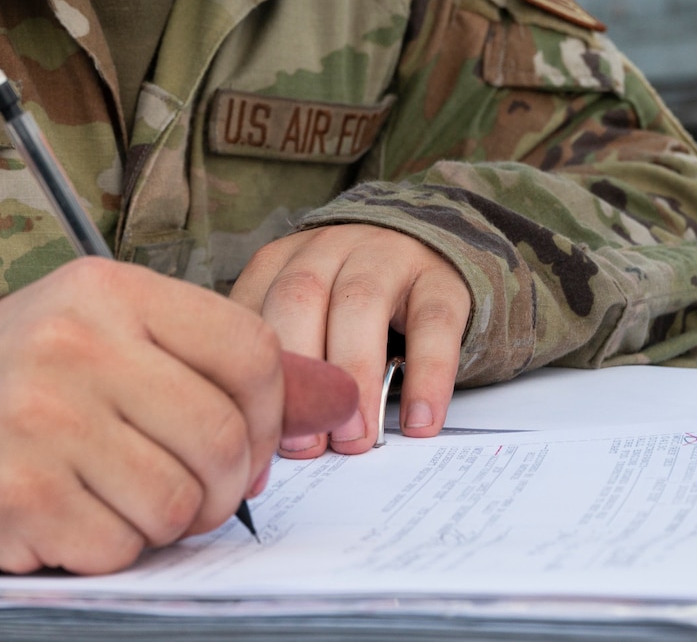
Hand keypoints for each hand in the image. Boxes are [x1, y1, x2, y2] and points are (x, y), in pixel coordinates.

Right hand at [0, 258, 282, 574]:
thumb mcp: (115, 338)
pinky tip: (70, 518)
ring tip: (120, 500)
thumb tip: (339, 398)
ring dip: (164, 523)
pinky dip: (108, 550)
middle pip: (223, 437)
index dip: (270, 415)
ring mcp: (42, 418)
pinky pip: (118, 548)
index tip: (245, 444)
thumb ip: (220, 364)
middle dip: (224, 487)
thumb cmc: (27, 382)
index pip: (250, 350)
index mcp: (109, 289)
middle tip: (191, 492)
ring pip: (177, 501)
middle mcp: (76, 342)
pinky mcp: (17, 495)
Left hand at [230, 225, 470, 458]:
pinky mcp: (442, 279)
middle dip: (302, 373)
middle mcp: (329, 249)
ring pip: (362, 305)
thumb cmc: (349, 306)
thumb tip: (264, 448)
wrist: (424, 255)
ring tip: (357, 437)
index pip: (254, 307)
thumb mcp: (305, 320)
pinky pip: (434, 324)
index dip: (256, 371)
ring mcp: (388, 256)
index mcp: (283, 260)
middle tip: (308, 444)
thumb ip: (286, 367)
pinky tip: (419, 422)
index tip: (261, 428)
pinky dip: (428, 377)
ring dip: (355, 377)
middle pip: (301, 298)